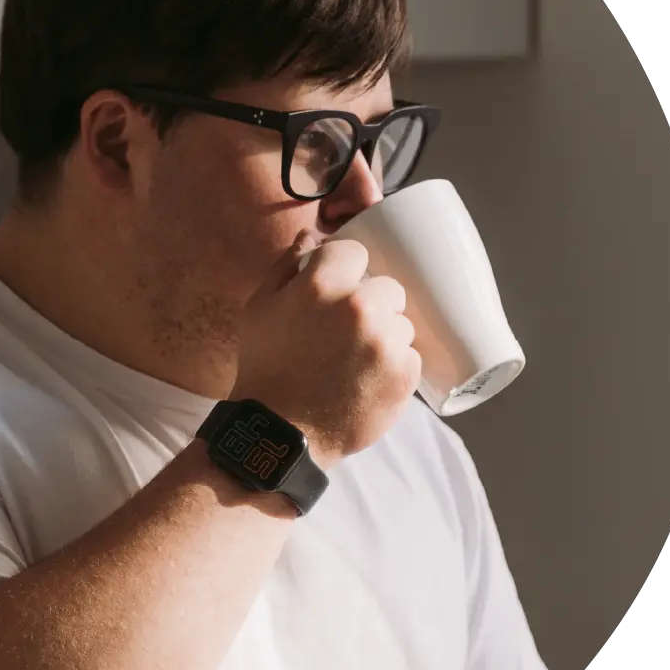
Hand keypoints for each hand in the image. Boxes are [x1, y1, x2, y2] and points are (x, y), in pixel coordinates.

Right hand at [232, 231, 421, 469]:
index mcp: (321, 285)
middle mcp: (359, 308)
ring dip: (384, 335)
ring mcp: (387, 343)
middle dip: (370, 303)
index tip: (334, 291)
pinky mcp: (405, 375)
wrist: (282, 431)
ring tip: (355, 361)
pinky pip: (410, 355)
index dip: (344, 271)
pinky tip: (366, 380)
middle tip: (346, 332)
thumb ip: (285, 267)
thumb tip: (309, 238)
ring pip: (401, 323)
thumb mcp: (259, 309)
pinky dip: (393, 366)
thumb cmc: (267, 367)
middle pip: (387, 287)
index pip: (354, 251)